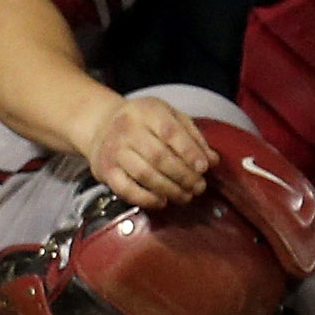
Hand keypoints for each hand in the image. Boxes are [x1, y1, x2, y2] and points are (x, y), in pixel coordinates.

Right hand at [81, 96, 215, 209]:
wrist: (101, 125)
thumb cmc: (144, 121)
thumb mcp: (170, 117)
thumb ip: (192, 136)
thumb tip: (213, 160)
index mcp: (147, 112)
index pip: (171, 133)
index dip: (189, 152)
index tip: (204, 168)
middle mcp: (127, 130)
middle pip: (159, 157)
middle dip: (183, 175)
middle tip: (199, 187)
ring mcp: (113, 151)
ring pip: (144, 174)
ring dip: (169, 189)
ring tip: (186, 196)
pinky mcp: (104, 171)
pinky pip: (125, 189)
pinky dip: (146, 199)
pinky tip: (162, 202)